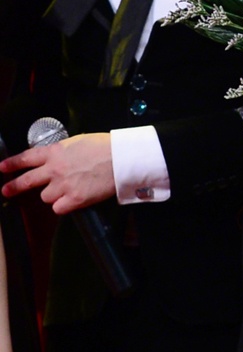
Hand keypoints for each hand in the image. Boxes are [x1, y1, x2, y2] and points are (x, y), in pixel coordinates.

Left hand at [0, 132, 114, 213]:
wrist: (122, 158)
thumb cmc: (106, 147)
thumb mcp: (79, 142)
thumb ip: (62, 152)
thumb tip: (55, 158)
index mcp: (55, 152)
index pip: (26, 158)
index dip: (12, 164)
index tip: (2, 168)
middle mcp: (54, 169)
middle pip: (27, 181)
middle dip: (13, 187)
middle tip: (6, 191)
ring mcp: (63, 185)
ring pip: (46, 197)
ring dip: (54, 195)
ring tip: (69, 189)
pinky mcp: (74, 199)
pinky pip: (59, 208)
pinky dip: (65, 206)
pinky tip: (74, 199)